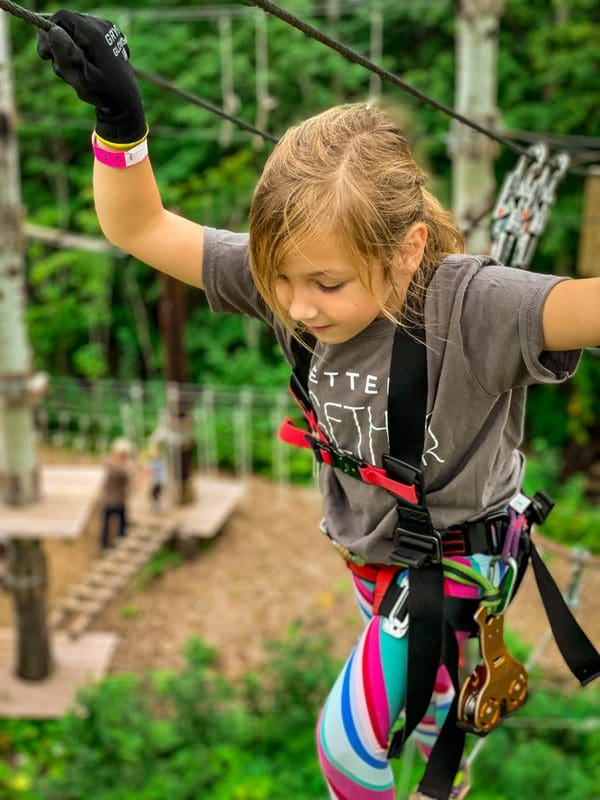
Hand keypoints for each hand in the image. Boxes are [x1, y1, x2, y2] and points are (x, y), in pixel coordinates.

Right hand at [37, 9, 146, 145]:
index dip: (48, 33)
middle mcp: (102, 26)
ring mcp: (107, 30)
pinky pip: (84, 36)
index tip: (44, 56)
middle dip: (59, 45)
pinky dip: (79, 50)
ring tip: (77, 72)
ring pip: (74, 31)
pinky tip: (85, 67)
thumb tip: (53, 30)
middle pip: (67, 23)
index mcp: (95, 33)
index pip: (61, 17)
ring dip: (69, 50)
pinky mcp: (107, 37)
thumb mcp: (82, 78)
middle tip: (61, 68)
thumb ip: (67, 55)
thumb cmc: (104, 93)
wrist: (126, 102)